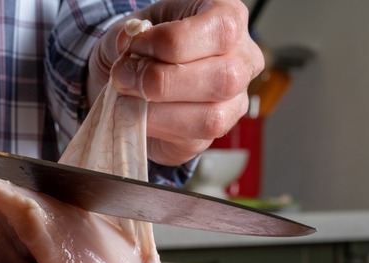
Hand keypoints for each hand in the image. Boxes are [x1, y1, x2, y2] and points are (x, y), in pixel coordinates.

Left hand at [87, 0, 263, 165]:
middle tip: (125, 77)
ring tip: (127, 98)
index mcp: (229, 17)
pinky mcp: (215, 132)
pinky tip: (136, 113)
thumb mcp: (132, 28)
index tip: (136, 45)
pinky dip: (156, 126)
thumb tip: (129, 46)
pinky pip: (193, 138)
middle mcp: (243, 60)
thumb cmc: (143, 45)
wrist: (133, 76)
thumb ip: (129, 35)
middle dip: (163, 81)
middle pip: (224, 77)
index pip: (222, 29)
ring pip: (212, 116)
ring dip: (158, 110)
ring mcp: (234, 101)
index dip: (172, 40)